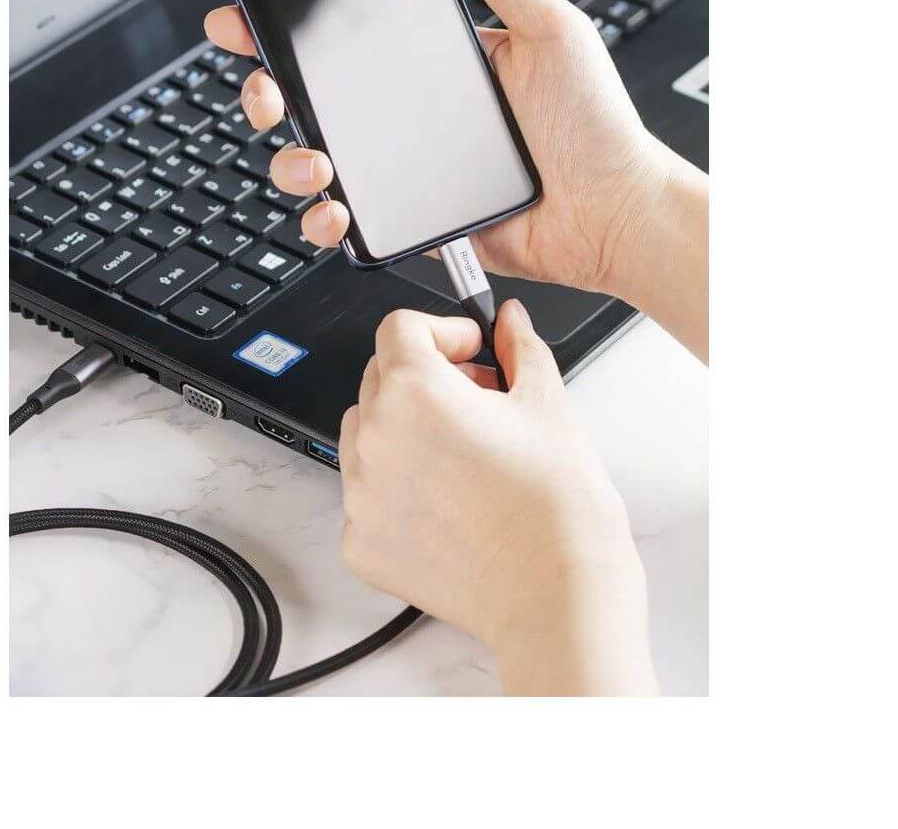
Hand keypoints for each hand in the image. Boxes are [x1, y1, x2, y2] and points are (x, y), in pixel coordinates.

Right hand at [204, 0, 669, 293]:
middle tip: (270, 94)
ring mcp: (402, 173)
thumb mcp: (552, 28)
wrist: (611, 210)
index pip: (343, 44)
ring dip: (290, 161)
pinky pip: (346, 221)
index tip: (247, 21)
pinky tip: (334, 210)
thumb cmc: (595, 127)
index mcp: (430, 70)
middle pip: (310, 104)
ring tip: (315, 162)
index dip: (287, 34)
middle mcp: (406, 119)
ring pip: (313, 163)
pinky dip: (323, 220)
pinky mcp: (408, 223)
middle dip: (267, 95)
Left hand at [338, 301, 656, 694]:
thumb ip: (520, 348)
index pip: (399, 328)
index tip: (470, 352)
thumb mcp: (548, 404)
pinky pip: (366, 493)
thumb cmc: (558, 507)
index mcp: (414, 391)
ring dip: (402, 429)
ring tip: (459, 454)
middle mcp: (374, 437)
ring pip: (366, 434)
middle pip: (379, 377)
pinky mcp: (360, 542)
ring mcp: (360, 494)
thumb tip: (508, 321)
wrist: (557, 595)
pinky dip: (396, 488)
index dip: (440, 331)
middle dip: (424, 377)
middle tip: (476, 402)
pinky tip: (446, 503)